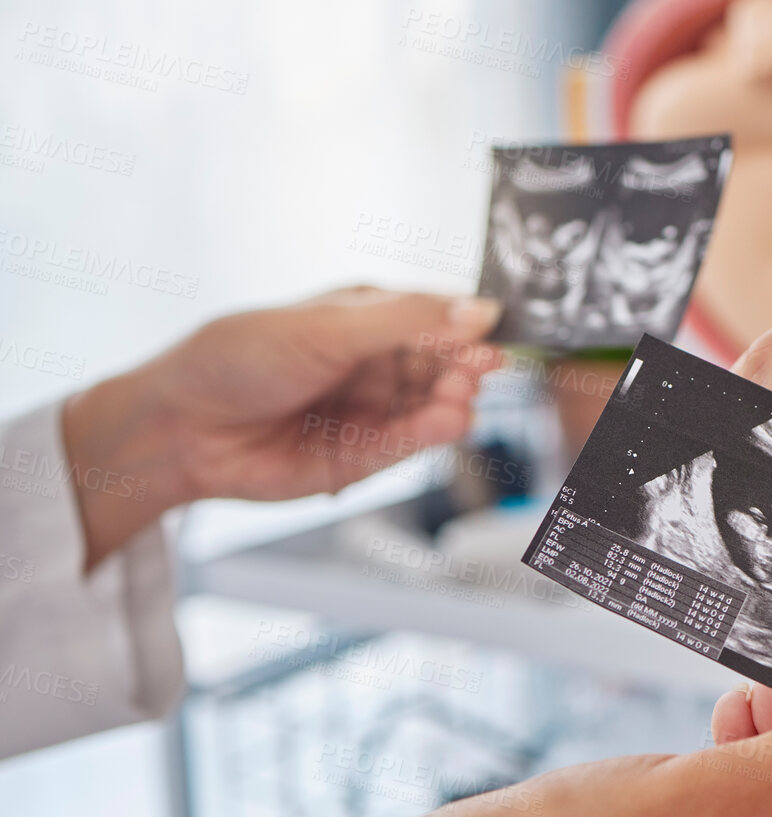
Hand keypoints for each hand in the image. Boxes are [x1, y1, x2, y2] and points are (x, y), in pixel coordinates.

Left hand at [62, 287, 504, 568]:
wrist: (183, 427)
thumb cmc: (238, 359)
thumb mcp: (329, 327)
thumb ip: (408, 321)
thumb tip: (480, 310)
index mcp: (362, 317)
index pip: (431, 317)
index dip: (464, 325)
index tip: (495, 333)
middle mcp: (371, 364)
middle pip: (439, 365)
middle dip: (463, 367)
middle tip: (482, 370)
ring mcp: (368, 411)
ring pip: (429, 407)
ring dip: (451, 402)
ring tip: (459, 400)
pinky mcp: (361, 457)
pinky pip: (408, 444)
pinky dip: (432, 434)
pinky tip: (448, 422)